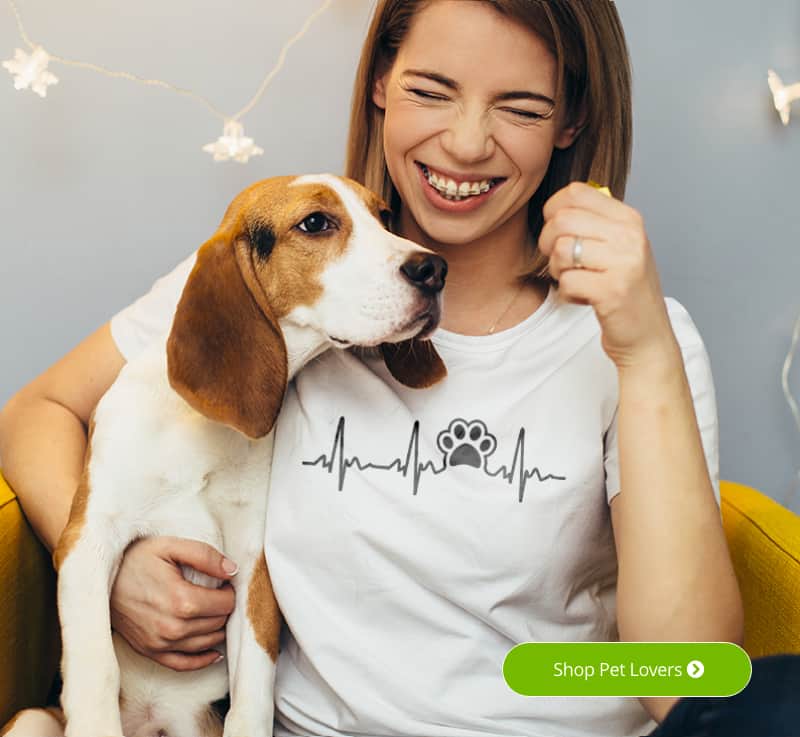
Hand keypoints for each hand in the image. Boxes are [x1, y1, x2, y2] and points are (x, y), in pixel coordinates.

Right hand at [110, 535, 237, 670]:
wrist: (100, 580)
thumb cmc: (137, 559)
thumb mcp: (171, 546)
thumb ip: (205, 556)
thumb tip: (232, 571)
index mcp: (181, 600)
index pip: (225, 604)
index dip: (230, 592)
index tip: (224, 583)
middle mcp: (173, 627)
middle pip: (218, 623)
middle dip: (224, 609)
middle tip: (218, 594)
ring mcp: (160, 643)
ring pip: (206, 643)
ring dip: (216, 629)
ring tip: (214, 612)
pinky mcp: (150, 652)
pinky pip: (184, 664)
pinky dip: (203, 659)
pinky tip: (214, 652)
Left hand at [538, 182, 676, 368]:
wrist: (647, 335)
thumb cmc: (625, 290)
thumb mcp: (618, 247)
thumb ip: (593, 223)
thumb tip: (556, 204)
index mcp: (628, 218)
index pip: (575, 192)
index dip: (553, 211)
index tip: (557, 232)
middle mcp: (629, 235)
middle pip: (561, 220)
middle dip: (548, 243)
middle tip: (560, 262)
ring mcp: (623, 262)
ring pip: (560, 251)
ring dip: (557, 271)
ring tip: (576, 280)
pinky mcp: (612, 290)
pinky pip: (566, 281)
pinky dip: (567, 293)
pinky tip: (584, 297)